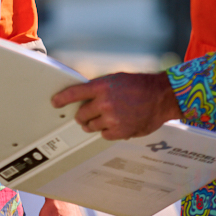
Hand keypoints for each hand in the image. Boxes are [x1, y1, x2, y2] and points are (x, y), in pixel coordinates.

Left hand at [51, 72, 181, 140]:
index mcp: (101, 86)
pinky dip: (107, 131)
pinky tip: (116, 124)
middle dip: (82, 115)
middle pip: (81, 114)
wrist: (161, 97)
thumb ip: (99, 88)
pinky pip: (104, 135)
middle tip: (88, 113)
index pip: (74, 93)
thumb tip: (84, 97)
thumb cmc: (139, 86)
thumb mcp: (116, 80)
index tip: (55, 102)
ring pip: (91, 126)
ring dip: (94, 123)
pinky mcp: (119, 131)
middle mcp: (104, 102)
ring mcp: (111, 118)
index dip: (62, 99)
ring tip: (107, 117)